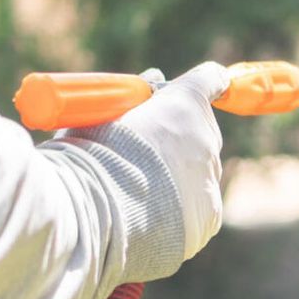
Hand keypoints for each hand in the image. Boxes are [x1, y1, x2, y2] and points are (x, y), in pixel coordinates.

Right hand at [64, 61, 226, 274]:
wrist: (94, 212)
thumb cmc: (88, 156)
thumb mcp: (100, 115)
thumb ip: (133, 99)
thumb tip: (152, 79)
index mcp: (184, 103)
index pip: (209, 80)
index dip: (202, 86)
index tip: (191, 95)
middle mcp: (206, 138)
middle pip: (203, 134)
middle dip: (180, 141)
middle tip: (146, 155)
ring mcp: (210, 180)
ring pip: (201, 175)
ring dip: (178, 180)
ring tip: (139, 194)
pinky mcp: (209, 218)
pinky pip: (200, 211)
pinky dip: (181, 214)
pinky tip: (152, 220)